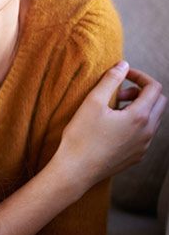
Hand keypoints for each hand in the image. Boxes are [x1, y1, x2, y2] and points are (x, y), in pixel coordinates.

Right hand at [57, 61, 166, 188]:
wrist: (75, 170)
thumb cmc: (81, 136)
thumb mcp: (93, 101)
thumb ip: (111, 79)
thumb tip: (124, 64)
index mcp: (140, 117)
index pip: (154, 87)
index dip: (139, 76)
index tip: (122, 75)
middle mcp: (147, 133)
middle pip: (159, 102)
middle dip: (141, 91)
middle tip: (118, 92)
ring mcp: (143, 147)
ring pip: (153, 119)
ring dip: (138, 107)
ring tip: (113, 108)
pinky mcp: (135, 156)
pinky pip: (145, 134)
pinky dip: (135, 122)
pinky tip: (112, 125)